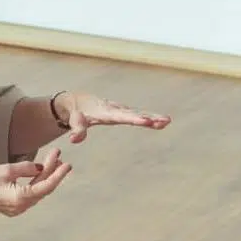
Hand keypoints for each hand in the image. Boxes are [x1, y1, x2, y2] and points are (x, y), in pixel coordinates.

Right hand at [0, 144, 72, 217]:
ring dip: (45, 175)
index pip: (46, 185)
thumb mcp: (6, 170)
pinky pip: (30, 193)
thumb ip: (26, 168)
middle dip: (52, 170)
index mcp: (21, 198)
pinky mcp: (13, 206)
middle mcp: (22, 206)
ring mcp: (17, 208)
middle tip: (57, 154)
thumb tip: (40, 167)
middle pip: (43, 187)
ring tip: (52, 159)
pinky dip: (36, 181)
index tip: (67, 164)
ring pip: (37, 190)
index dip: (58, 175)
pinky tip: (39, 170)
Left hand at [54, 91, 170, 142]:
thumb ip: (76, 129)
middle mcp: (115, 109)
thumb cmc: (76, 112)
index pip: (120, 116)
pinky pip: (138, 115)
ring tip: (167, 121)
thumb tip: (75, 140)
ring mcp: (120, 110)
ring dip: (153, 117)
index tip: (145, 120)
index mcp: (104, 111)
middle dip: (148, 117)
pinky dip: (150, 118)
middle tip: (163, 120)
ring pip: (139, 113)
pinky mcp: (123, 112)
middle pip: (133, 113)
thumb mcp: (73, 120)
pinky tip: (162, 123)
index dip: (132, 118)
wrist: (78, 101)